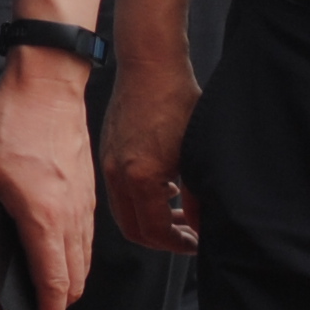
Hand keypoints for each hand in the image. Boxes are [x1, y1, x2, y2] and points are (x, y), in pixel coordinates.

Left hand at [0, 52, 97, 309]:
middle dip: (57, 303)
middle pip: (75, 280)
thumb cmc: (11, 124)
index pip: (55, 286)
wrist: (48, 83)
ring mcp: (85, 204)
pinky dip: (71, 254)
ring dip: (66, 280)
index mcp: (45, 219)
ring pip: (83, 260)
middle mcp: (72, 218)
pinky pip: (84, 236)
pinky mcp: (87, 190)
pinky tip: (49, 247)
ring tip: (39, 285)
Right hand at [99, 59, 202, 255]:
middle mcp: (118, 174)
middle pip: (133, 229)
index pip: (154, 231)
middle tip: (187, 236)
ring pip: (125, 210)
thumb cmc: (177, 101)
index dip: (178, 244)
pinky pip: (119, 190)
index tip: (196, 243)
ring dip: (151, 219)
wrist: (149, 65)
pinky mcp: (108, 151)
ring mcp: (109, 162)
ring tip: (180, 213)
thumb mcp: (196, 153)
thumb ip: (197, 196)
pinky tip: (164, 188)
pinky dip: (140, 200)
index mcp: (140, 177)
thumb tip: (201, 225)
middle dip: (162, 239)